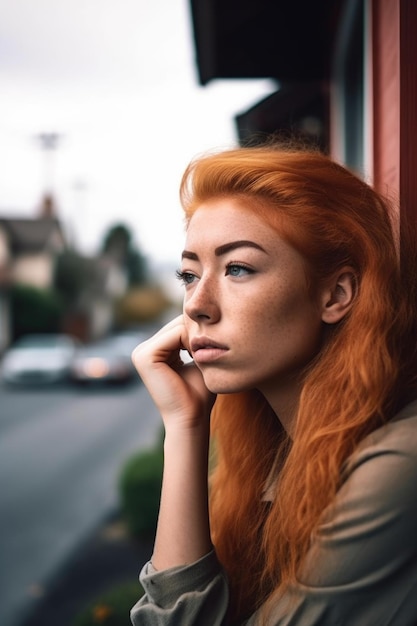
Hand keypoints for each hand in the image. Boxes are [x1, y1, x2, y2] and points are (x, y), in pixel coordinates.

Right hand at [132, 315, 214, 429]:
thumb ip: (196, 341)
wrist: (191, 419)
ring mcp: (141, 352)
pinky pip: (175, 335)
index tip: (212, 351)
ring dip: (197, 339)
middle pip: (178, 324)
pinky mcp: (145, 356)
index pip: (179, 326)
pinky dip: (191, 343)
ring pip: (178, 327)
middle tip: (212, 352)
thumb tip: (204, 318)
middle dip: (198, 335)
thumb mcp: (198, 361)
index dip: (199, 334)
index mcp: (153, 352)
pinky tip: (198, 358)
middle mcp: (143, 350)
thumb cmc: (198, 395)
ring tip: (205, 358)